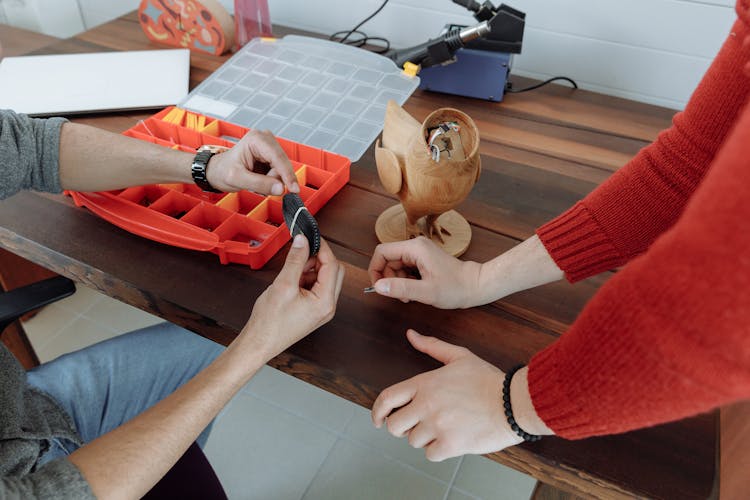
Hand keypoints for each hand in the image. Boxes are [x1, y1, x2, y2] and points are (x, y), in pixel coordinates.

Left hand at [206, 129, 299, 194]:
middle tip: (260, 187)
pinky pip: (280, 171)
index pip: (278, 157)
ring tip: (256, 181)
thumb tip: (281, 188)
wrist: (218, 171)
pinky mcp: (272, 155)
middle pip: (282, 163)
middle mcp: (265, 139)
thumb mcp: (238, 179)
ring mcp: (270, 146)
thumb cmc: (223, 171)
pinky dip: (272, 179)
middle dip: (275, 179)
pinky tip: (260, 179)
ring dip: (273, 180)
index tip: (294, 189)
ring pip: (282, 169)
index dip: (287, 174)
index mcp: (256, 139)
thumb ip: (260, 184)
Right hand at [241, 235, 344, 359]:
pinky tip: (292, 281)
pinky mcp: (314, 310)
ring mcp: (322, 309)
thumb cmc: (269, 323)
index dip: (322, 248)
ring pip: (325, 278)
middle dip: (318, 259)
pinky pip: (317, 287)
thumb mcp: (283, 285)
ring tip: (292, 271)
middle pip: (334, 271)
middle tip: (301, 252)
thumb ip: (295, 260)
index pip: (332, 266)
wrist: (259, 344)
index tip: (311, 236)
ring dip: (311, 269)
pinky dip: (306, 278)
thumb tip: (302, 241)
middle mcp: (328, 306)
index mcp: (325, 301)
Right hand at [368, 237, 482, 307]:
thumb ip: (401, 288)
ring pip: (396, 266)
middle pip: (388, 260)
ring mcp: (420, 252)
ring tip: (409, 296)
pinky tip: (415, 291)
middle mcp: (416, 246)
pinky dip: (405, 281)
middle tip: (400, 296)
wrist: (475, 286)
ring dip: (397, 282)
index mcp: (415, 248)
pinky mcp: (423, 260)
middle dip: (389, 279)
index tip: (378, 288)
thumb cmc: (456, 288)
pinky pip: (405, 269)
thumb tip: (378, 286)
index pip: (382, 252)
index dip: (375, 270)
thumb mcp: (426, 292)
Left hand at [371, 330, 523, 461]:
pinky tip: (450, 438)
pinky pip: (430, 454)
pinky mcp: (451, 445)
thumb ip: (431, 346)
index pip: (387, 399)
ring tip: (442, 427)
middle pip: (395, 425)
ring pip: (413, 441)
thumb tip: (411, 334)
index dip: (377, 411)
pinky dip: (438, 450)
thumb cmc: (488, 380)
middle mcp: (426, 405)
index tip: (378, 419)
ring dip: (424, 437)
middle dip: (402, 427)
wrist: (514, 402)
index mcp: (425, 384)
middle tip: (415, 425)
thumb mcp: (459, 356)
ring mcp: (437, 426)